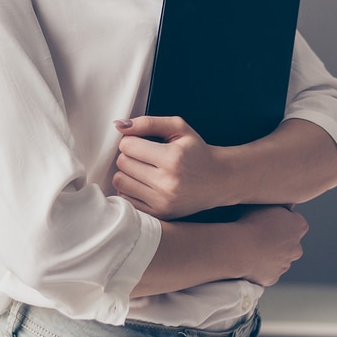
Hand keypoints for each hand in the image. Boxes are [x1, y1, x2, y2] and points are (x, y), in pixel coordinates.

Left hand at [112, 115, 234, 218]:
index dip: (131, 140)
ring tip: (142, 170)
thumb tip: (118, 125)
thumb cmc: (197, 151)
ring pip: (120, 181)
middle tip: (144, 156)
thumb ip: (148, 123)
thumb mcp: (179, 128)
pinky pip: (126, 200)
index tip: (142, 143)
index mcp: (173, 157)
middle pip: (122, 163)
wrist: (218, 180)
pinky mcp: (160, 214)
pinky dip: (129, 190)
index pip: (127, 145)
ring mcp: (163, 201)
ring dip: (127, 173)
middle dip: (129, 156)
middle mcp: (167, 182)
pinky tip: (143, 184)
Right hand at [231, 205, 307, 286]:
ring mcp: (285, 265)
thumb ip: (279, 205)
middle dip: (280, 241)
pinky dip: (260, 268)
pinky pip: (268, 272)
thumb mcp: (265, 203)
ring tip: (250, 248)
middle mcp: (296, 248)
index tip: (269, 220)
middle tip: (260, 235)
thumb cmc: (249, 222)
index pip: (296, 221)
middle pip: (291, 244)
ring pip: (279, 259)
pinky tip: (247, 260)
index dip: (282, 220)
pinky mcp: (272, 278)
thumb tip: (287, 205)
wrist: (237, 249)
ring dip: (270, 255)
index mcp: (298, 226)